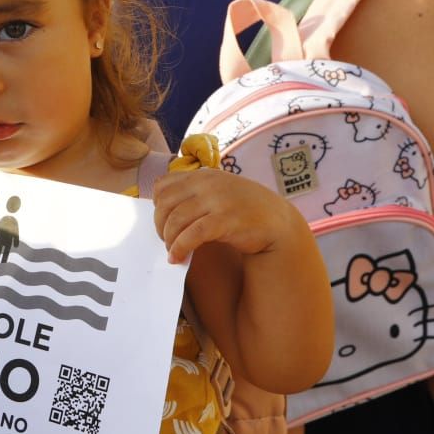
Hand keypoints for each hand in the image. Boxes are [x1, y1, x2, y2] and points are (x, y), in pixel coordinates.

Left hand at [151, 166, 310, 264]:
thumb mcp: (218, 190)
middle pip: (165, 204)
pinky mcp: (225, 220)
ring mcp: (217, 201)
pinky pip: (192, 235)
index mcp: (203, 175)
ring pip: (175, 220)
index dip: (156, 207)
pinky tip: (178, 258)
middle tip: (165, 240)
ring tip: (172, 252)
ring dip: (168, 240)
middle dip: (159, 226)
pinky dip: (179, 248)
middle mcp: (208, 184)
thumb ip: (194, 190)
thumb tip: (159, 198)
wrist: (277, 222)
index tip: (163, 222)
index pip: (163, 186)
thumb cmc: (244, 209)